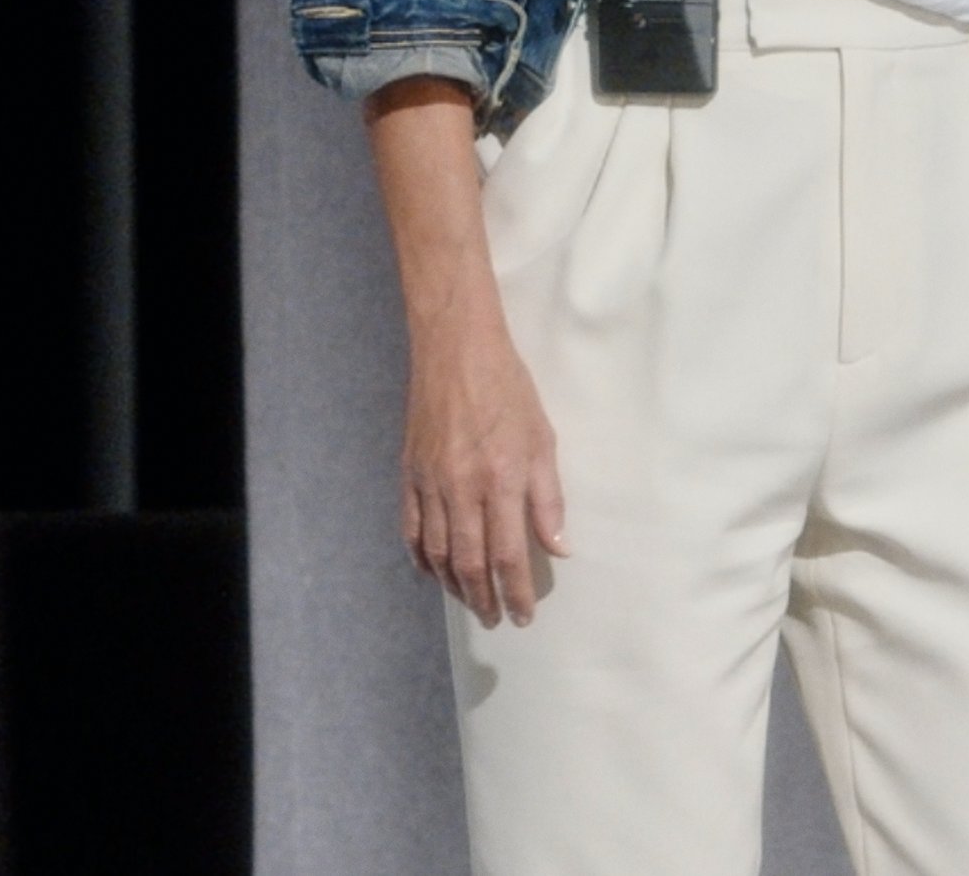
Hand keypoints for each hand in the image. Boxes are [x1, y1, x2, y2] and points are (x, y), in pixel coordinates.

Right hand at [402, 311, 566, 624]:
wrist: (454, 349)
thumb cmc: (508, 389)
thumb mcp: (542, 440)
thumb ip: (548, 498)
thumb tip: (559, 548)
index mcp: (500, 480)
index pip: (508, 555)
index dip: (516, 592)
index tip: (524, 615)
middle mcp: (462, 489)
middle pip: (470, 563)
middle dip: (484, 599)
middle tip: (496, 619)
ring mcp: (430, 483)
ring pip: (438, 552)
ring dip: (454, 585)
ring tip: (471, 602)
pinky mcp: (409, 474)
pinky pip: (412, 529)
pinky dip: (421, 557)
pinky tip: (433, 571)